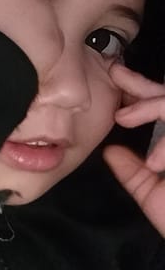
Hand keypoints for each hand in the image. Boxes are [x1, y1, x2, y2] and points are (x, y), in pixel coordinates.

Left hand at [103, 63, 164, 235]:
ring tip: (126, 118)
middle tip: (116, 76)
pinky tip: (156, 164)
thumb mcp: (153, 194)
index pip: (163, 106)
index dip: (140, 91)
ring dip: (154, 107)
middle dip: (144, 85)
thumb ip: (134, 172)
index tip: (115, 80)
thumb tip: (111, 152)